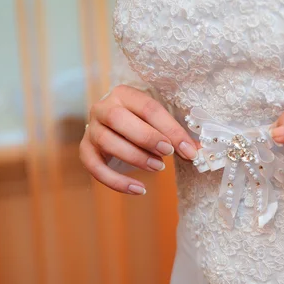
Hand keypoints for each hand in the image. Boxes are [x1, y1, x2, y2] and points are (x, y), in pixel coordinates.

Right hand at [79, 85, 198, 194]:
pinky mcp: (86, 150)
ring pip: (107, 142)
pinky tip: (139, 189)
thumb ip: (176, 135)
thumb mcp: (158, 122)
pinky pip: (95, 168)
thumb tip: (197, 152)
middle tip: (168, 153)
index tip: (189, 149)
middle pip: (119, 119)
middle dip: (147, 138)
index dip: (170, 129)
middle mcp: (103, 108)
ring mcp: (92, 129)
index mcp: (124, 94)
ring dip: (135, 157)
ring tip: (158, 167)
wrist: (113, 126)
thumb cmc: (141, 122)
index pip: (148, 108)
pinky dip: (117, 181)